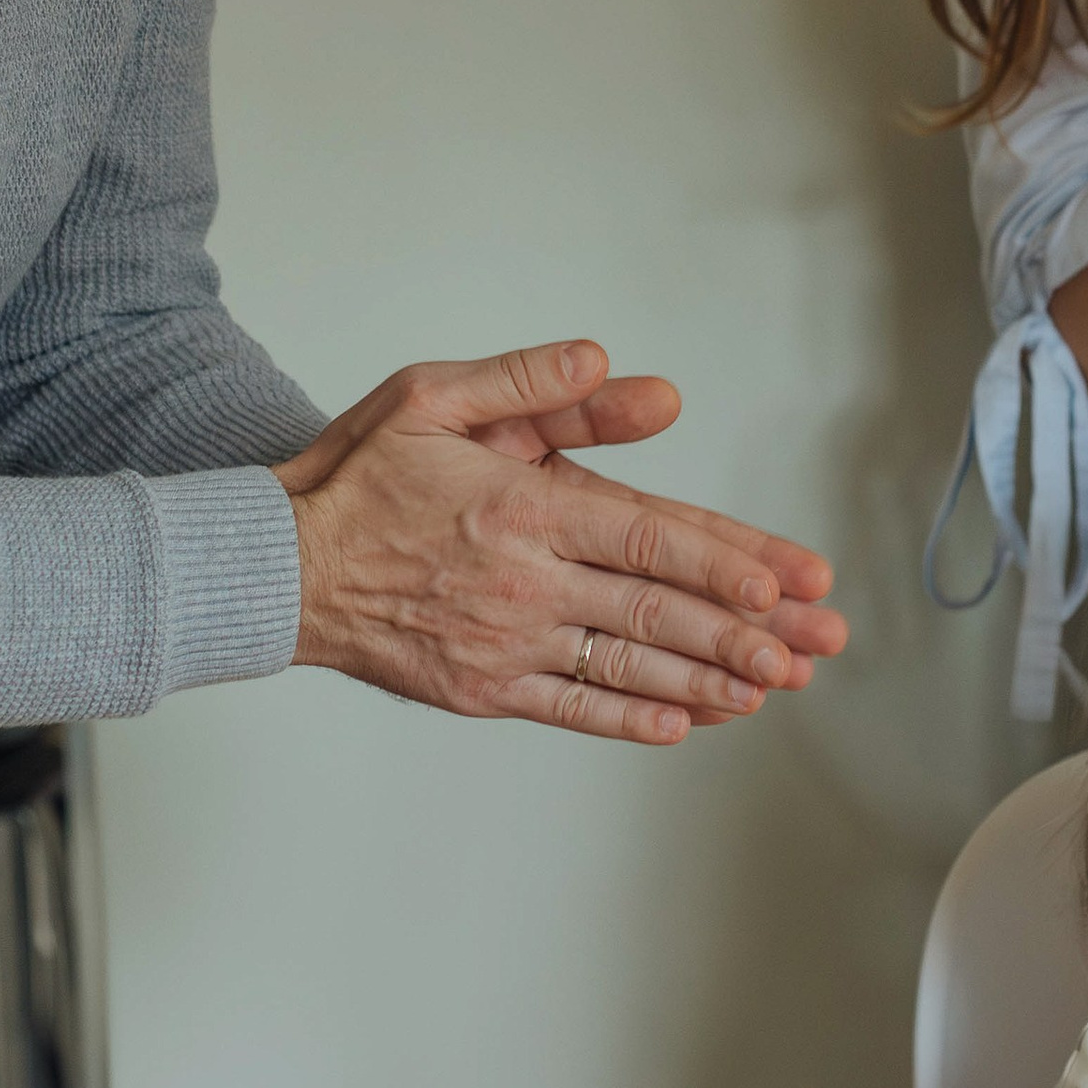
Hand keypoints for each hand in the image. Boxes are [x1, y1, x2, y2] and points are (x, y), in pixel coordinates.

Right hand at [282, 339, 843, 744]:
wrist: (275, 568)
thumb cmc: (360, 475)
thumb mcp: (434, 398)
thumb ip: (530, 383)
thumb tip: (608, 364)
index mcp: (519, 508)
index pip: (645, 538)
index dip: (723, 562)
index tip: (785, 582)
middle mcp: (521, 583)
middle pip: (653, 612)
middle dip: (744, 631)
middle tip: (812, 647)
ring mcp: (503, 645)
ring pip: (625, 667)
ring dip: (708, 679)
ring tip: (774, 688)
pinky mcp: (481, 689)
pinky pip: (572, 707)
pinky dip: (632, 717)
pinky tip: (685, 722)